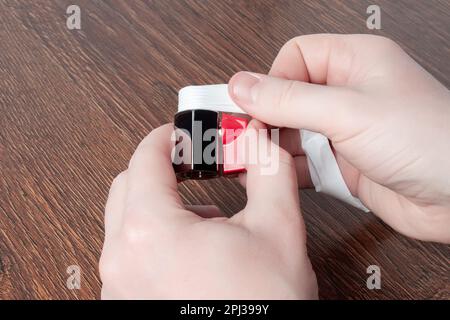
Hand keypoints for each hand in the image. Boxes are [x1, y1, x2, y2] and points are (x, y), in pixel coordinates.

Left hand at [100, 122, 316, 298]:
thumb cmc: (262, 309)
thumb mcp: (278, 229)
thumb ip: (268, 169)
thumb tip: (260, 137)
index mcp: (150, 234)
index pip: (145, 158)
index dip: (170, 135)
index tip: (187, 130)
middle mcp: (121, 260)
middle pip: (128, 185)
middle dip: (164, 168)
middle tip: (198, 164)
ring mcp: (118, 286)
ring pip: (128, 221)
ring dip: (164, 205)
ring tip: (210, 217)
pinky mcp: (126, 301)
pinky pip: (132, 253)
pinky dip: (159, 237)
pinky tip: (197, 251)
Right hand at [228, 34, 449, 242]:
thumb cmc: (431, 141)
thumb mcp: (349, 112)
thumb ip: (289, 100)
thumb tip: (243, 87)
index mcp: (354, 62)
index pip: (294, 58)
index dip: (269, 80)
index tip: (249, 106)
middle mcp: (347, 94)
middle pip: (288, 97)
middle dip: (265, 118)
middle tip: (245, 137)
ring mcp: (344, 131)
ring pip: (292, 133)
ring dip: (273, 147)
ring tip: (254, 160)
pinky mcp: (344, 164)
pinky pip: (304, 163)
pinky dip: (287, 171)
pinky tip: (274, 177)